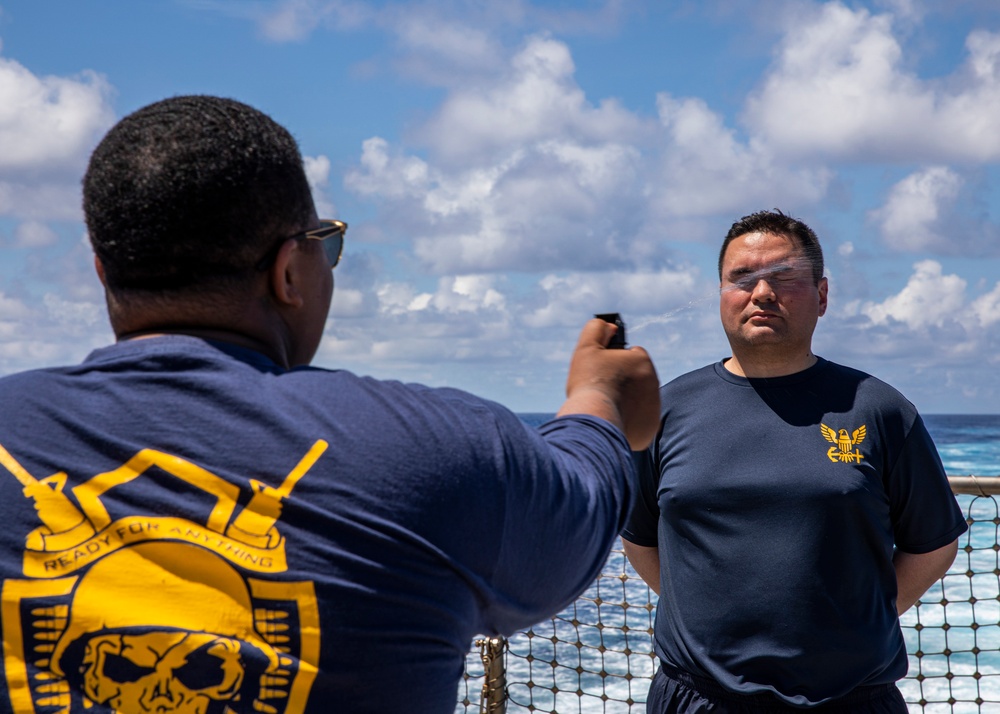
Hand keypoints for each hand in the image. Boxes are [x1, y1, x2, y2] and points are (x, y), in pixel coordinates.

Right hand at [557, 318, 659, 448]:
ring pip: (638, 400)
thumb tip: (610, 327)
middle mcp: (654, 383)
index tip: (604, 371)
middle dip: (622, 382)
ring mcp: (654, 408)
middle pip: (636, 379)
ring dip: (626, 402)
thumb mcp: (586, 348)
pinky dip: (628, 421)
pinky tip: (612, 420)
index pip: (633, 355)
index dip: (615, 361)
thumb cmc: (589, 383)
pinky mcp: (650, 429)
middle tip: (603, 389)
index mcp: (642, 361)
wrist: (594, 420)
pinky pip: (638, 422)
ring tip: (606, 406)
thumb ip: (597, 329)